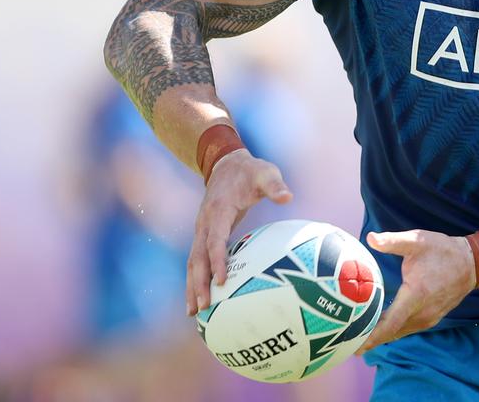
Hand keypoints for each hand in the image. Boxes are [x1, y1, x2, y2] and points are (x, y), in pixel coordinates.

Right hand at [185, 150, 291, 315]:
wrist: (226, 164)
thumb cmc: (250, 171)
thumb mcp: (265, 173)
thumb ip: (275, 185)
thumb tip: (287, 196)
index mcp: (218, 211)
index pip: (215, 240)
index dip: (217, 261)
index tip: (221, 282)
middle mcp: (204, 223)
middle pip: (197, 257)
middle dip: (198, 283)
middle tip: (203, 308)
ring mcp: (201, 230)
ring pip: (193, 262)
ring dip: (191, 287)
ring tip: (193, 314)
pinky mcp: (204, 235)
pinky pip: (198, 260)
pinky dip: (195, 280)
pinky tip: (200, 299)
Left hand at [357, 229, 475, 353]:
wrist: (471, 263)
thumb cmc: (442, 250)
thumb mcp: (417, 241)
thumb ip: (392, 241)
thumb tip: (370, 238)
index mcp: (417, 294)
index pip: (391, 323)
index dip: (373, 336)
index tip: (356, 345)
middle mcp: (423, 312)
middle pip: (393, 332)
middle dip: (371, 339)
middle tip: (347, 343)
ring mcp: (429, 318)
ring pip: (401, 332)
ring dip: (382, 336)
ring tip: (359, 338)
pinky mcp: (432, 318)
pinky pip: (408, 328)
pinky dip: (394, 331)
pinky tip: (381, 328)